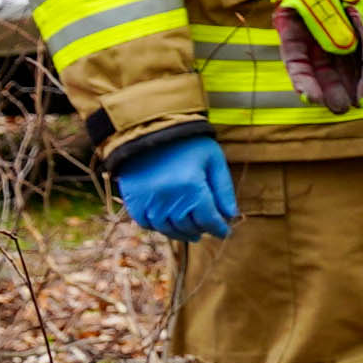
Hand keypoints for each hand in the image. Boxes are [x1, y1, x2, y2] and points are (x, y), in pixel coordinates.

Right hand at [114, 128, 237, 240]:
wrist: (148, 128)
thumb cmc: (187, 142)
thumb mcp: (213, 160)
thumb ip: (224, 189)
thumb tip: (231, 215)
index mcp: (191, 187)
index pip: (209, 220)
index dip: (219, 229)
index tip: (225, 233)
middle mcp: (168, 197)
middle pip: (188, 226)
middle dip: (201, 230)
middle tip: (207, 230)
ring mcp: (148, 200)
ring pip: (167, 228)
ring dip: (181, 233)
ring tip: (190, 233)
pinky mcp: (132, 199)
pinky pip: (146, 222)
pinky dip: (158, 227)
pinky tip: (167, 224)